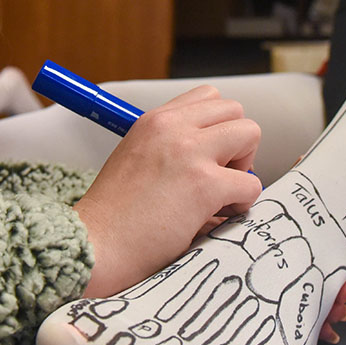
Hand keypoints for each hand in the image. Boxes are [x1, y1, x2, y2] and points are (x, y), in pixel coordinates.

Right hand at [74, 85, 261, 296]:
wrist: (93, 247)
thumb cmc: (114, 215)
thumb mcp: (136, 157)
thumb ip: (172, 146)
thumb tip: (220, 156)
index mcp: (155, 120)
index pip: (209, 97)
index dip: (218, 127)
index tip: (208, 156)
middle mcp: (172, 127)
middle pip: (235, 111)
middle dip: (236, 144)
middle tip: (218, 176)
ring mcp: (190, 153)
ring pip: (251, 133)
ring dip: (244, 167)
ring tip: (221, 194)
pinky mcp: (204, 185)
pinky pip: (251, 184)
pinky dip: (242, 203)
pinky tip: (215, 217)